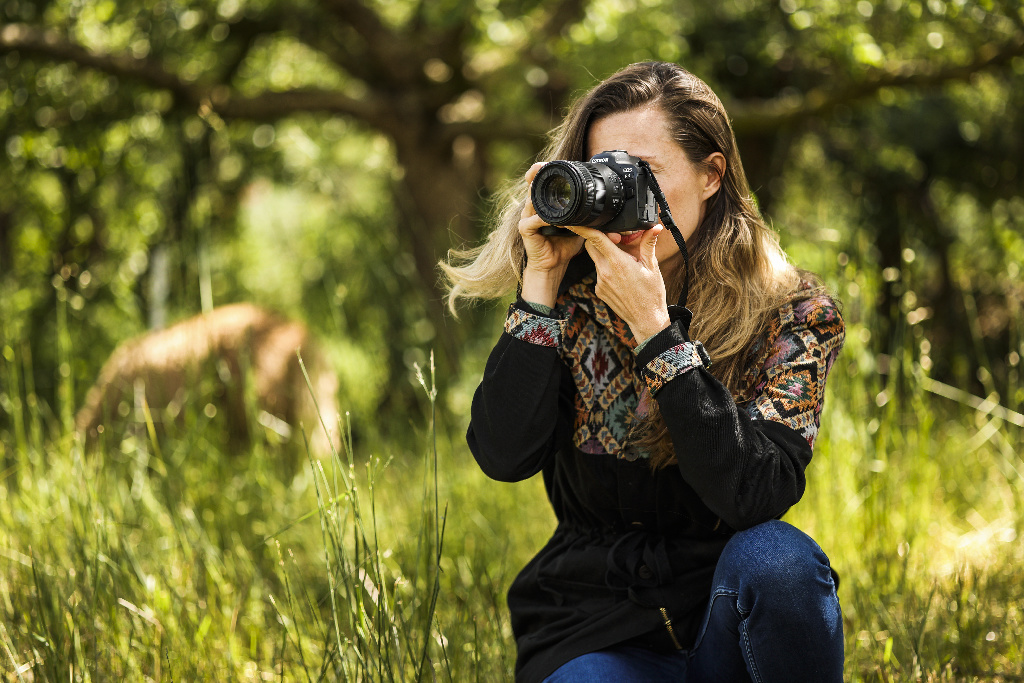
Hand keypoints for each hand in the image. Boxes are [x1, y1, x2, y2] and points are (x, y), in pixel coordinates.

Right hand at [519, 163, 584, 306]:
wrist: (553, 266)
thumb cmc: (564, 246)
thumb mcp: (581, 228)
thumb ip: (591, 219)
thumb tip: (613, 218)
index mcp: (547, 204)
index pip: (544, 183)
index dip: (547, 171)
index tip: (554, 162)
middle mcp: (535, 208)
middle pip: (533, 184)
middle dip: (537, 173)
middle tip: (544, 164)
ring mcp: (527, 217)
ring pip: (532, 199)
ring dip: (540, 193)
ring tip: (548, 187)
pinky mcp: (525, 229)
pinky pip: (534, 221)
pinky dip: (544, 219)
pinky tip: (553, 219)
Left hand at [565, 224, 671, 344]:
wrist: (646, 319)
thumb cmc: (651, 294)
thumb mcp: (652, 267)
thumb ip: (648, 244)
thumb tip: (655, 227)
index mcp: (617, 263)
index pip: (595, 239)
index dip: (583, 228)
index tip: (574, 221)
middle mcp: (605, 272)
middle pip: (591, 246)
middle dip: (598, 238)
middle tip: (615, 238)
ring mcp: (600, 282)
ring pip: (596, 259)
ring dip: (606, 254)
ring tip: (624, 260)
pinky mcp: (599, 290)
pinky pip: (599, 272)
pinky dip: (607, 268)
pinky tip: (621, 275)